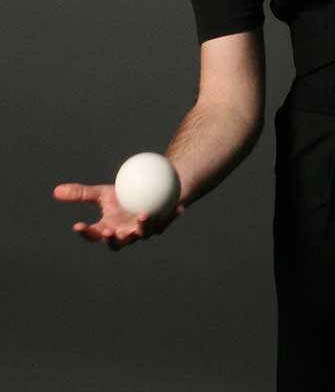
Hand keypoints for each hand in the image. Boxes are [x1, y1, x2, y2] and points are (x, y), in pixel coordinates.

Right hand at [52, 182, 185, 251]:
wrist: (147, 192)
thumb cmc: (123, 194)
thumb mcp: (102, 192)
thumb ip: (82, 194)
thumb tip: (56, 191)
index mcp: (109, 229)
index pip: (95, 235)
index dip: (87, 233)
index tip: (78, 225)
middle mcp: (126, 234)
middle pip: (119, 242)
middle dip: (115, 239)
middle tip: (112, 230)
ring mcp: (144, 232)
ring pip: (145, 233)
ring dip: (144, 226)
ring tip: (143, 214)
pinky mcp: (162, 225)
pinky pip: (168, 220)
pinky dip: (172, 214)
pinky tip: (179, 207)